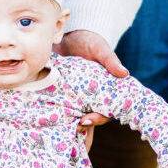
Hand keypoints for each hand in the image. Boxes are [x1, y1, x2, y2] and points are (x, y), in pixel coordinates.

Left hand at [56, 30, 123, 148]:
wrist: (67, 33)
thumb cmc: (88, 41)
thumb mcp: (100, 49)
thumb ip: (110, 60)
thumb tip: (124, 73)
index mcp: (102, 91)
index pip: (104, 111)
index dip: (97, 118)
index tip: (87, 120)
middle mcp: (87, 97)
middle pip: (87, 119)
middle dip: (82, 129)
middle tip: (73, 134)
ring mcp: (71, 96)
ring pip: (71, 116)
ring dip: (66, 126)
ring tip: (57, 134)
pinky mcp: (56, 92)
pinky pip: (54, 106)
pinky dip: (50, 114)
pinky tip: (42, 123)